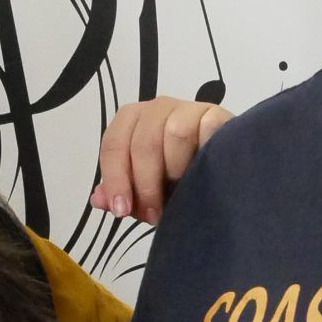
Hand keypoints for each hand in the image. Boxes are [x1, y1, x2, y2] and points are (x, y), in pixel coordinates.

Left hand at [90, 93, 233, 224]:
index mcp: (134, 121)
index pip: (114, 143)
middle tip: (154, 213)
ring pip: (175, 133)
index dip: (116, 179)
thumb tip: (99, 199)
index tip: (121, 210)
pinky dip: (203, 155)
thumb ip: (121, 194)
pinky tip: (203, 174)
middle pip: (143, 142)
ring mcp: (189, 109)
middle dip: (145, 182)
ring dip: (175, 170)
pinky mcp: (217, 116)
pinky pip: (207, 130)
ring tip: (181, 193)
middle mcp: (159, 108)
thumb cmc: (178, 179)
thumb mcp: (145, 191)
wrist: (222, 178)